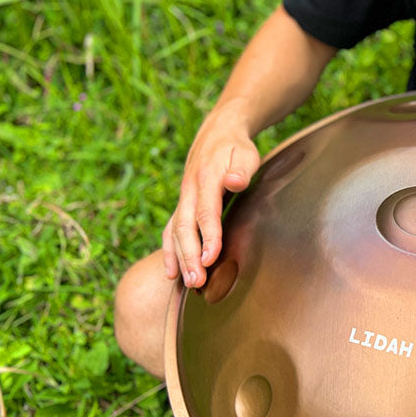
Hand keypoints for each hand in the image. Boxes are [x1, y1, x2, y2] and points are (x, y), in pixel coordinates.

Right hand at [164, 102, 260, 287]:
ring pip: (175, 231)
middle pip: (185, 226)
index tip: (210, 259)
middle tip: (196, 282)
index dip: (209, 236)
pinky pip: (171, 230)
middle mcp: (190, 190)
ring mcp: (184, 198)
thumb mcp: (246, 153)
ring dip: (179, 258)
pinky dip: (169, 251)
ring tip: (186, 284)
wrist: (218, 132)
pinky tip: (171, 273)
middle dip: (189, 255)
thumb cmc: (237, 147)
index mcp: (207, 178)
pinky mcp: (183, 205)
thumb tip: (235, 181)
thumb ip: (241, 169)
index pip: (207, 212)